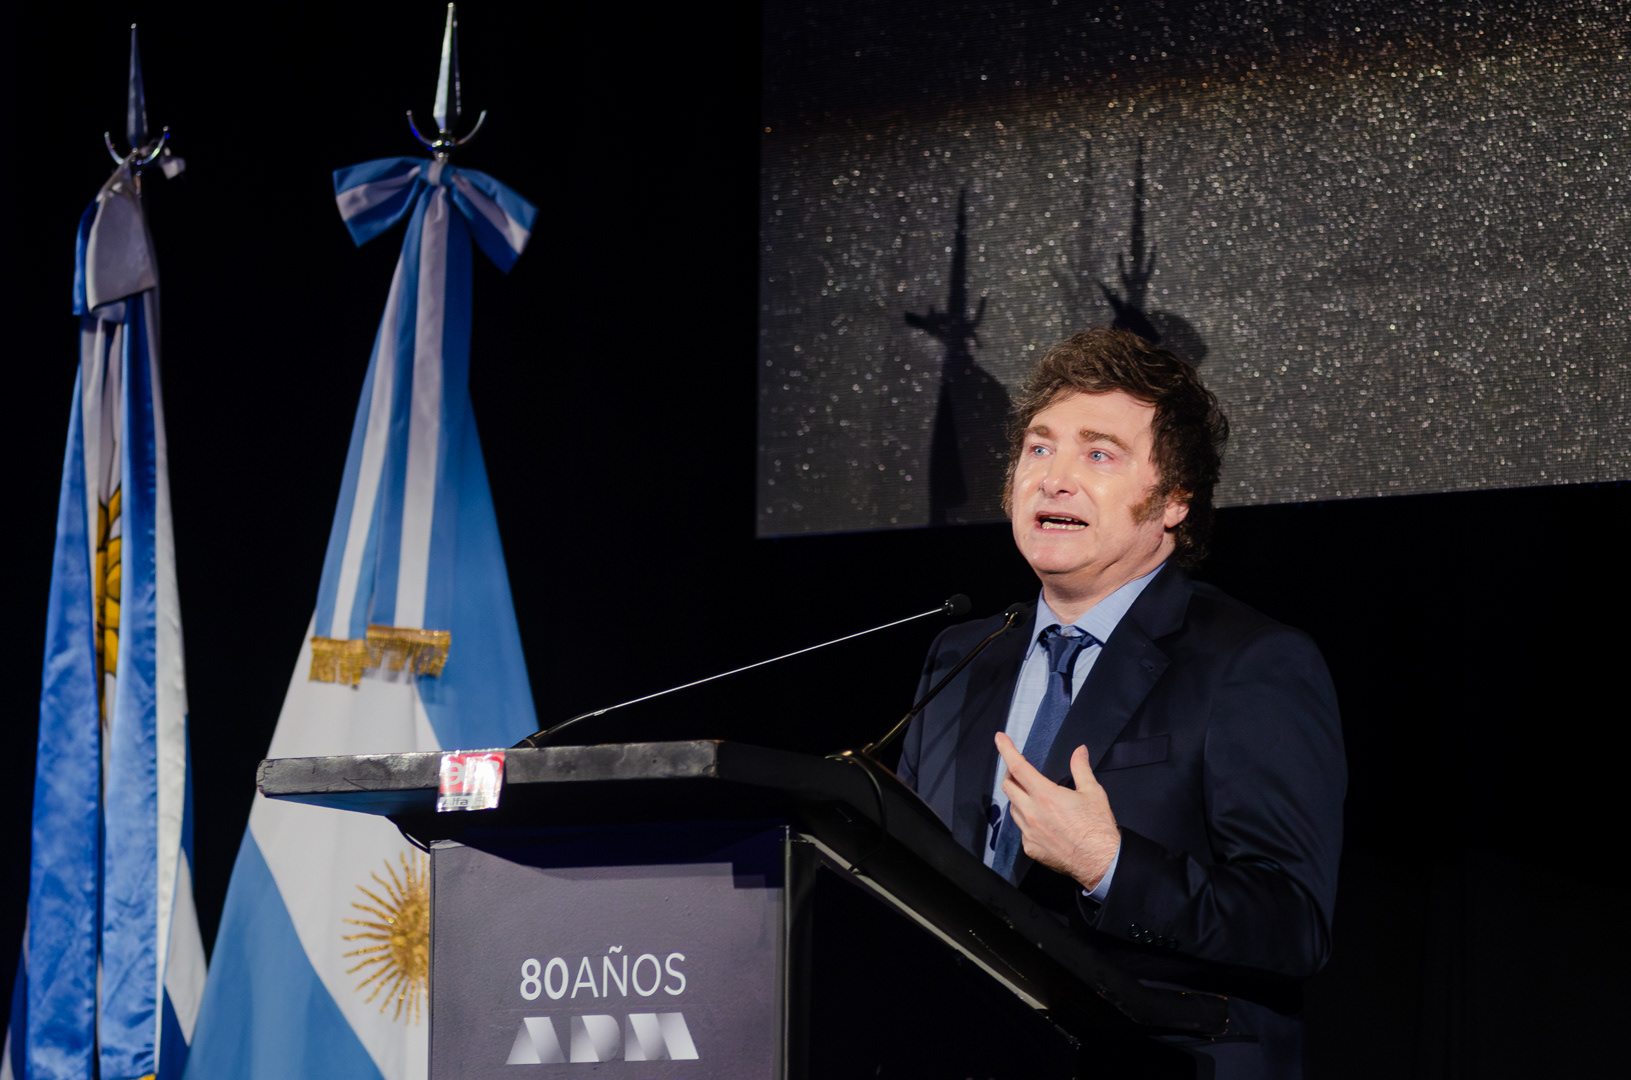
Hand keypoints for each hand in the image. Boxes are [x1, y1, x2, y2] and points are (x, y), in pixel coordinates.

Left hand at [996, 731, 1118, 889]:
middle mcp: (1032, 813)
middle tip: (1019, 769)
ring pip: (1013, 808)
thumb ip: (1081, 768)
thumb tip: (1079, 750)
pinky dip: (1027, 820)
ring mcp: (1029, 833)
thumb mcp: (1093, 792)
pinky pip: (1021, 829)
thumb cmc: (1098, 826)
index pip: (1018, 767)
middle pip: (1008, 787)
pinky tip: (1040, 821)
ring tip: (1032, 795)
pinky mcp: (1030, 848)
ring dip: (1018, 798)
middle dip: (1010, 774)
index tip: (999, 738)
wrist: (1101, 862)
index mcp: (1045, 795)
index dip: (1006, 751)